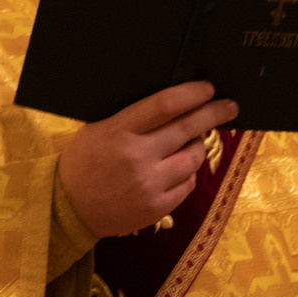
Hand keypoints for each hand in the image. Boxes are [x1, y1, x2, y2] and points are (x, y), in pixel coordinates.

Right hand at [58, 82, 237, 237]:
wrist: (68, 208)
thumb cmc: (84, 162)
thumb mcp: (99, 129)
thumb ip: (132, 118)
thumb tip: (172, 104)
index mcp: (120, 131)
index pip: (164, 105)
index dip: (191, 94)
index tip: (208, 88)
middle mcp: (138, 156)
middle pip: (187, 129)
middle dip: (213, 114)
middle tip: (229, 106)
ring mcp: (150, 184)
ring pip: (194, 158)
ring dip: (199, 146)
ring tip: (195, 141)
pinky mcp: (157, 207)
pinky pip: (188, 184)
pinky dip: (188, 173)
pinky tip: (179, 169)